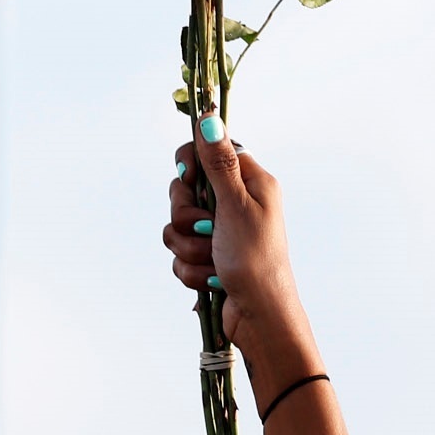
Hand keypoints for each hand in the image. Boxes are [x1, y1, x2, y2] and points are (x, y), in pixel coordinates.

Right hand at [163, 135, 313, 380]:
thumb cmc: (256, 260)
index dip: (190, 169)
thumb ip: (219, 162)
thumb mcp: (235, 205)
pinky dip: (192, 270)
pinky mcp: (208, 258)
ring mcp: (220, 232)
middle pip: (183, 191)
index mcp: (250, 182)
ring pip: (176, 227)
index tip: (191, 184)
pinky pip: (180, 254)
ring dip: (189, 249)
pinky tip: (212, 281)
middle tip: (208, 231)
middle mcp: (234, 203)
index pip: (204, 152)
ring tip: (214, 264)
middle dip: (187, 218)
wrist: (259, 318)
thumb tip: (208, 117)